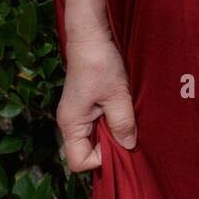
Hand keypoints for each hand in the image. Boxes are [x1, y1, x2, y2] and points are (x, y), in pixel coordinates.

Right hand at [56, 31, 136, 172]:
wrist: (90, 36)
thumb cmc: (100, 63)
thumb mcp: (117, 95)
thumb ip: (122, 123)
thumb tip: (129, 146)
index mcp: (71, 124)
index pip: (78, 162)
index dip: (100, 158)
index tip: (119, 140)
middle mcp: (70, 123)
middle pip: (86, 152)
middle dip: (109, 147)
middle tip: (128, 131)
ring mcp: (77, 114)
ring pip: (93, 138)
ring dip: (111, 133)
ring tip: (126, 118)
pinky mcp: (85, 105)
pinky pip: (96, 124)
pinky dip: (110, 122)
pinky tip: (122, 110)